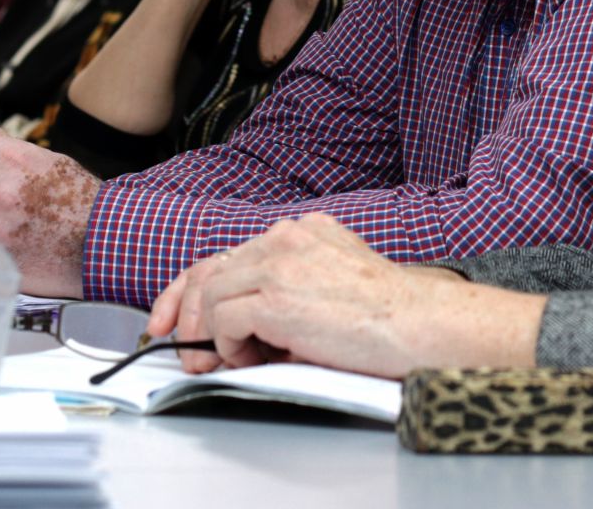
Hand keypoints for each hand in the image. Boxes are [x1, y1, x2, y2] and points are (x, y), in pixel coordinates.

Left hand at [146, 214, 531, 378]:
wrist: (421, 324)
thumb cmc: (387, 318)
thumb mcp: (331, 287)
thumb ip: (284, 293)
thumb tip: (235, 332)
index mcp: (302, 232)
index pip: (227, 254)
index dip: (188, 289)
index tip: (171, 319)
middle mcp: (286, 237)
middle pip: (207, 270)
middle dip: (183, 315)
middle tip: (184, 352)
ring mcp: (280, 262)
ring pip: (210, 296)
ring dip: (211, 337)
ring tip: (234, 361)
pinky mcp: (277, 296)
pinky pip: (224, 320)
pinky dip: (228, 346)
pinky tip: (254, 357)